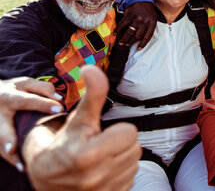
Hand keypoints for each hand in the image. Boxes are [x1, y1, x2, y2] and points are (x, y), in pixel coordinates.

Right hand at [0, 77, 62, 170]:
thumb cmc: (14, 90)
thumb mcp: (25, 84)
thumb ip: (42, 88)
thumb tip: (59, 99)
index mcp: (9, 97)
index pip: (26, 101)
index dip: (42, 104)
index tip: (59, 108)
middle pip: (3, 127)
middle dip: (8, 139)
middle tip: (13, 149)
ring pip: (1, 141)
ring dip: (10, 155)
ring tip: (22, 165)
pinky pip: (1, 149)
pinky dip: (12, 159)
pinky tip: (22, 167)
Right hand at [23, 65, 140, 190]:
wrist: (47, 178)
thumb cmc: (63, 144)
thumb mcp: (78, 119)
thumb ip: (92, 94)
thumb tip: (91, 68)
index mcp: (87, 155)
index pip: (130, 133)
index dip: (117, 130)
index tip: (101, 133)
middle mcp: (96, 176)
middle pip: (135, 147)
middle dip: (121, 142)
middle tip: (102, 143)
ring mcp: (104, 190)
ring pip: (134, 162)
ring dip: (122, 157)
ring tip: (102, 157)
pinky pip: (131, 178)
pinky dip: (121, 173)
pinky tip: (104, 170)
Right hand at [115, 2, 156, 49]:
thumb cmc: (147, 11)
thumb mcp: (153, 19)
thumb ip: (149, 28)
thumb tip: (142, 40)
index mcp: (152, 24)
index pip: (147, 37)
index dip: (142, 44)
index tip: (138, 49)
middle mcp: (144, 22)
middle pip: (137, 36)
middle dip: (131, 42)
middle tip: (126, 45)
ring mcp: (136, 19)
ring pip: (129, 32)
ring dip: (124, 39)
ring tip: (121, 43)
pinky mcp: (129, 15)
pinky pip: (122, 25)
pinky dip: (118, 30)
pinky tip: (115, 34)